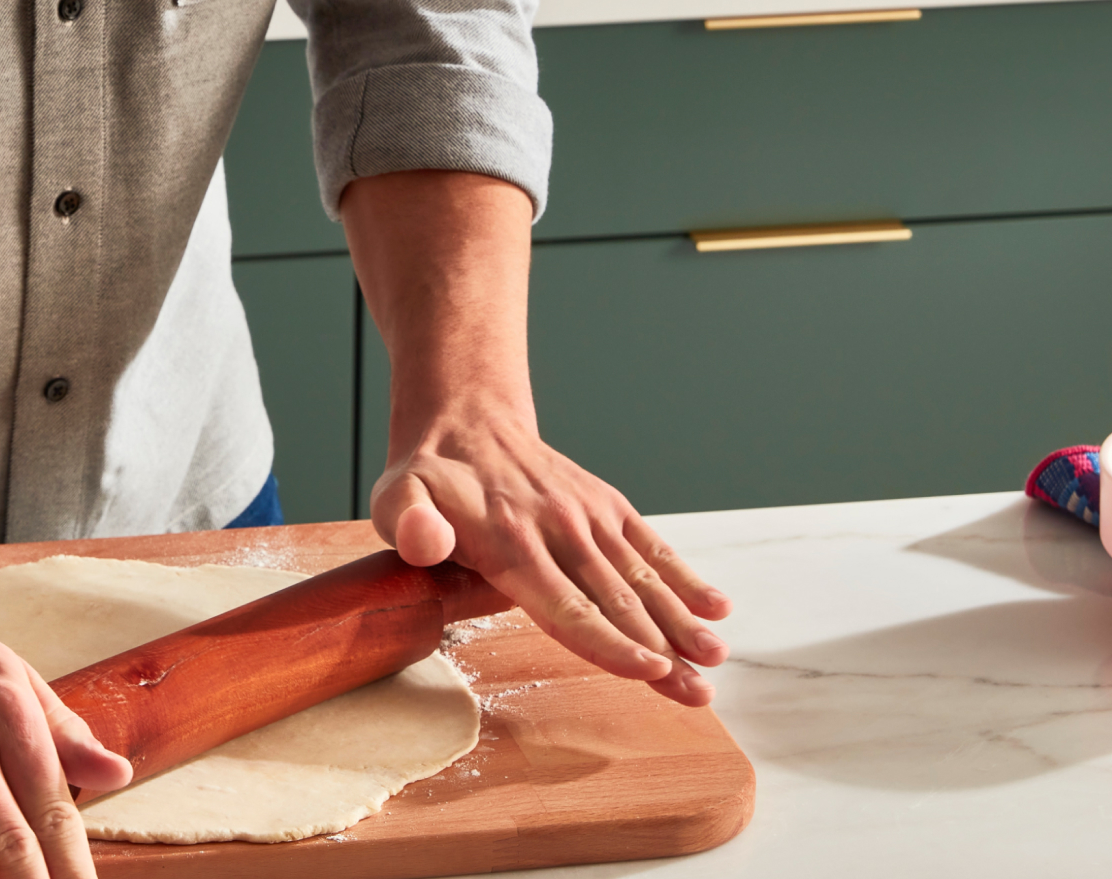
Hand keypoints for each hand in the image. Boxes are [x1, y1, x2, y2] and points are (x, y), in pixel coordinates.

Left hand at [369, 409, 732, 705]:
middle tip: (698, 692)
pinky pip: (650, 545)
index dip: (608, 642)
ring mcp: (589, 517)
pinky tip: (716, 608)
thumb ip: (408, 523)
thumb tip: (425, 542)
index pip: (567, 605)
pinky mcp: (607, 507)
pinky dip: (684, 576)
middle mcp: (560, 530)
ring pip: (642, 578)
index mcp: (511, 542)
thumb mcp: (395, 496)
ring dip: (681, 621)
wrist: (467, 419)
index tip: (649, 669)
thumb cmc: (428, 478)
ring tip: (715, 660)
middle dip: (661, 650)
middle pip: (617, 602)